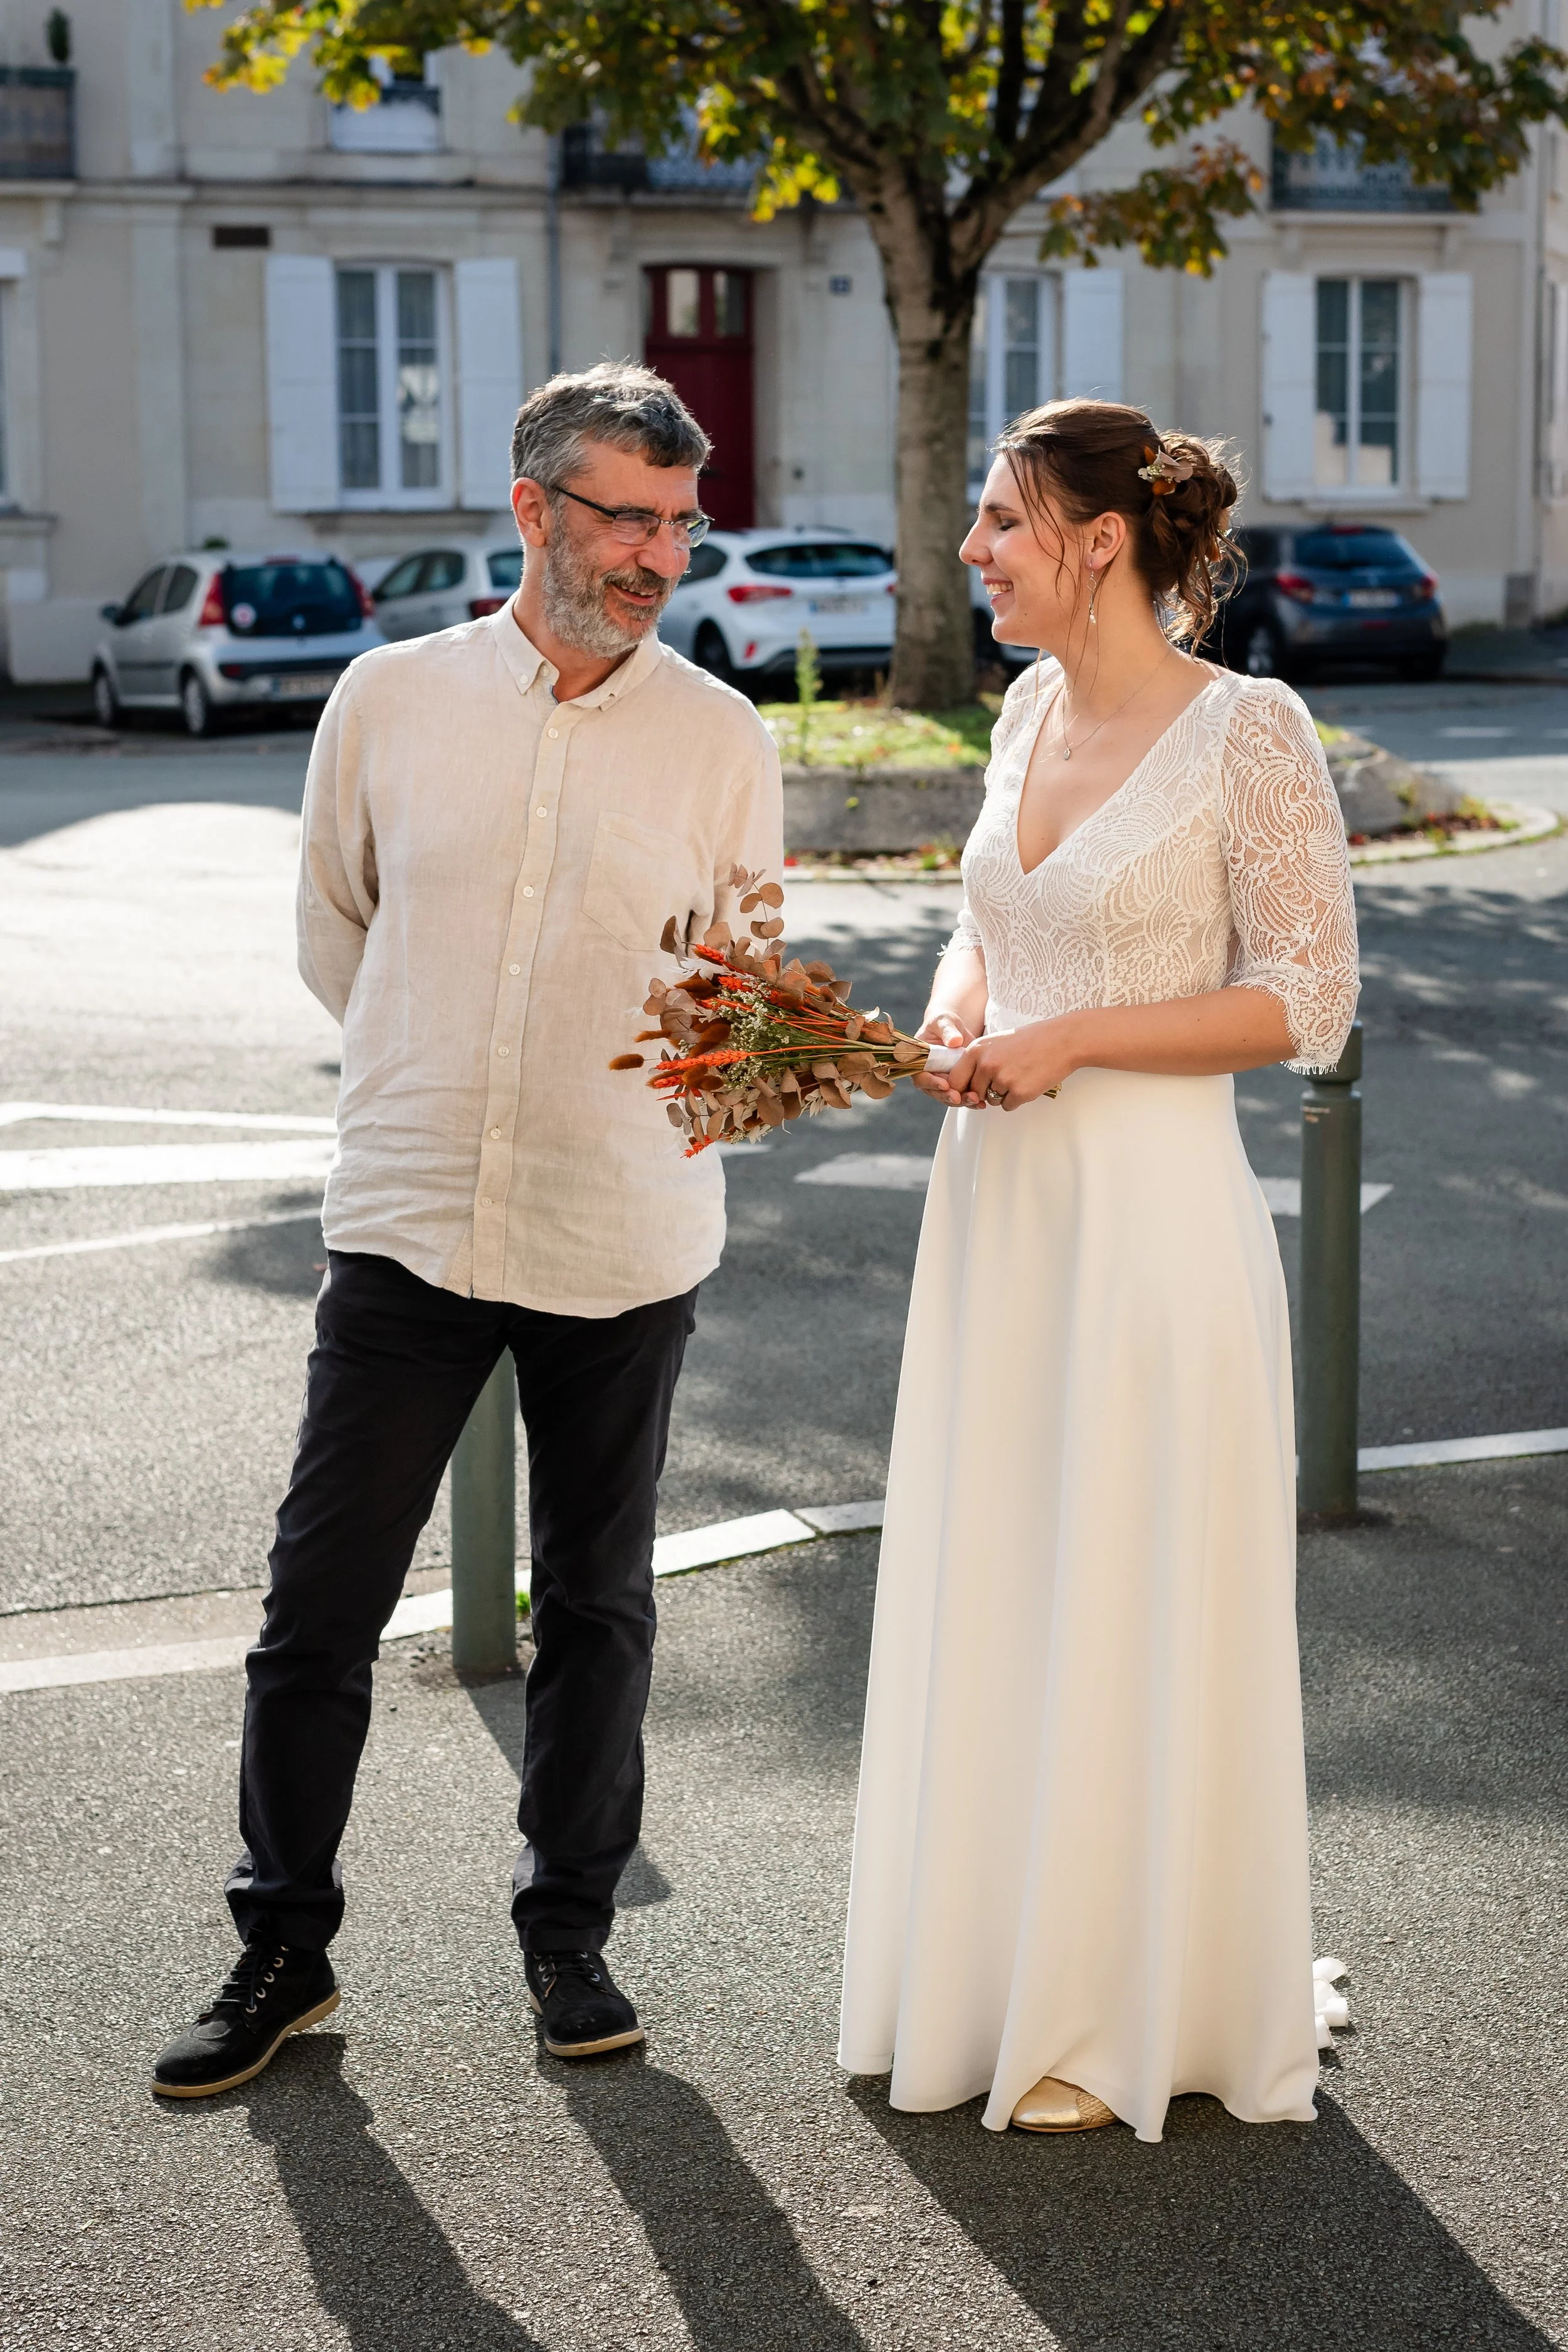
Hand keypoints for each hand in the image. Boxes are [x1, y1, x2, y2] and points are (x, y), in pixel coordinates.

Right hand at [913, 1009, 975, 1098]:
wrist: (956, 1030)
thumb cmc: (945, 1023)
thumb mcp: (945, 1021)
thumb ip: (948, 1030)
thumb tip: (954, 1041)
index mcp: (919, 1060)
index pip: (920, 1077)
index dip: (931, 1082)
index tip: (944, 1084)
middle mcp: (928, 1074)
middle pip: (934, 1092)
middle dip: (947, 1096)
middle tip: (959, 1098)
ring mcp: (942, 1081)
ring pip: (948, 1097)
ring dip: (961, 1101)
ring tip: (975, 1100)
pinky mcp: (956, 1084)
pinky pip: (961, 1096)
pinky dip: (971, 1101)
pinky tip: (981, 1103)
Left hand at [928, 1017, 1078, 1111]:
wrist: (1062, 1040)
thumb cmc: (1030, 1041)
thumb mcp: (996, 1043)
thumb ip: (977, 1061)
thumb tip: (962, 1087)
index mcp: (976, 1050)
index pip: (954, 1080)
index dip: (960, 1090)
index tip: (968, 1091)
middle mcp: (986, 1065)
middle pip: (973, 1093)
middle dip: (985, 1092)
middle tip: (1005, 1078)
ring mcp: (1003, 1079)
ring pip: (991, 1101)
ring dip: (1003, 1094)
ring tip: (1019, 1075)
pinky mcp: (1019, 1092)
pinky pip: (1008, 1106)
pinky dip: (1017, 1099)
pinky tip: (1028, 1081)